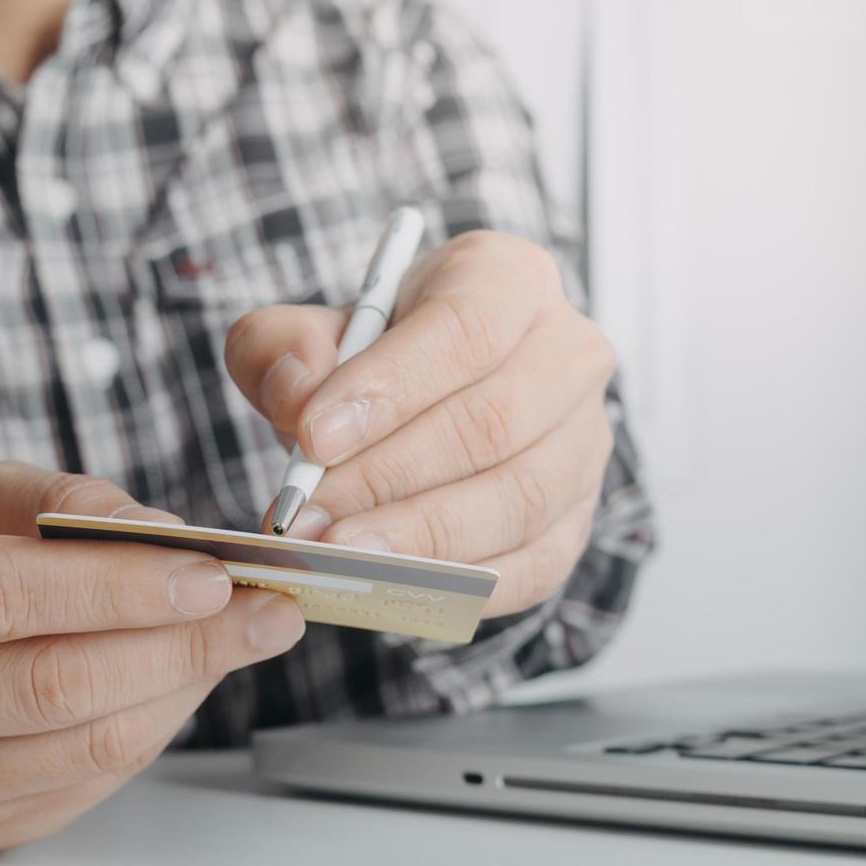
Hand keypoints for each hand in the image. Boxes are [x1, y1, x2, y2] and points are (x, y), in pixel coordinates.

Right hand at [0, 462, 304, 850]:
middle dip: (171, 647)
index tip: (208, 575)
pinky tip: (173, 686)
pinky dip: (144, 733)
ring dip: (175, 694)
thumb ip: (63, 505)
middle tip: (259, 613)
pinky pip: (76, 789)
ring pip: (69, 748)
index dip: (111, 589)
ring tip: (234, 643)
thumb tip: (163, 538)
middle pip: (38, 685)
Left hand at [223, 230, 614, 614]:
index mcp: (508, 280)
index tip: (314, 437)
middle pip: (494, 422)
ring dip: (419, 537)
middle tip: (309, 515)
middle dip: (390, 477)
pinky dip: (460, 583)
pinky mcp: (576, 517)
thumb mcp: (305, 333)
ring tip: (336, 553)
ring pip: (519, 498)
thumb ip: (281, 350)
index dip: (390, 388)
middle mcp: (568, 354)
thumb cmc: (361, 360)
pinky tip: (391, 585)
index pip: (465, 328)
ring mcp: (584, 441)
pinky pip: (533, 563)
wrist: (409, 405)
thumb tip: (298, 396)